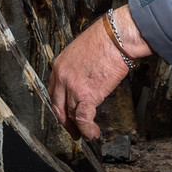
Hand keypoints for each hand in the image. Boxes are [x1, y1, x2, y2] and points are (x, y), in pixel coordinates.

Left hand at [48, 5, 151, 139]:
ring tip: (87, 134)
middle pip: (58, 106)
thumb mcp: (81, 52)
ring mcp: (73, 87)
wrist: (116, 37)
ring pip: (71, 114)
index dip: (61, 105)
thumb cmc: (106, 40)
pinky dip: (87, 129)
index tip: (67, 112)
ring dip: (79, 128)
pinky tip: (92, 134)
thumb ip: (78, 68)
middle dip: (65, 121)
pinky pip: (83, 118)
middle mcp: (62, 77)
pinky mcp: (87, 95)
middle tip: (72, 130)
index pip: (55, 91)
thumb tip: (85, 79)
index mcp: (59, 65)